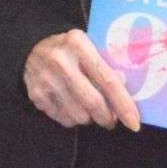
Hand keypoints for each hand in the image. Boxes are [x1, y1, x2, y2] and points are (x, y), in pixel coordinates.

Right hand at [24, 28, 138, 130]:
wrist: (32, 49)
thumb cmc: (71, 50)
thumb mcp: (89, 46)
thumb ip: (107, 64)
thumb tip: (126, 87)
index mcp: (78, 45)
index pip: (107, 80)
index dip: (123, 104)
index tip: (134, 122)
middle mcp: (60, 62)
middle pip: (93, 102)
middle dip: (107, 117)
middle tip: (112, 119)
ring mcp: (46, 79)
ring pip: (79, 115)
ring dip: (90, 118)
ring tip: (90, 109)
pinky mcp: (36, 94)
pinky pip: (64, 119)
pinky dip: (73, 118)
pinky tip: (73, 107)